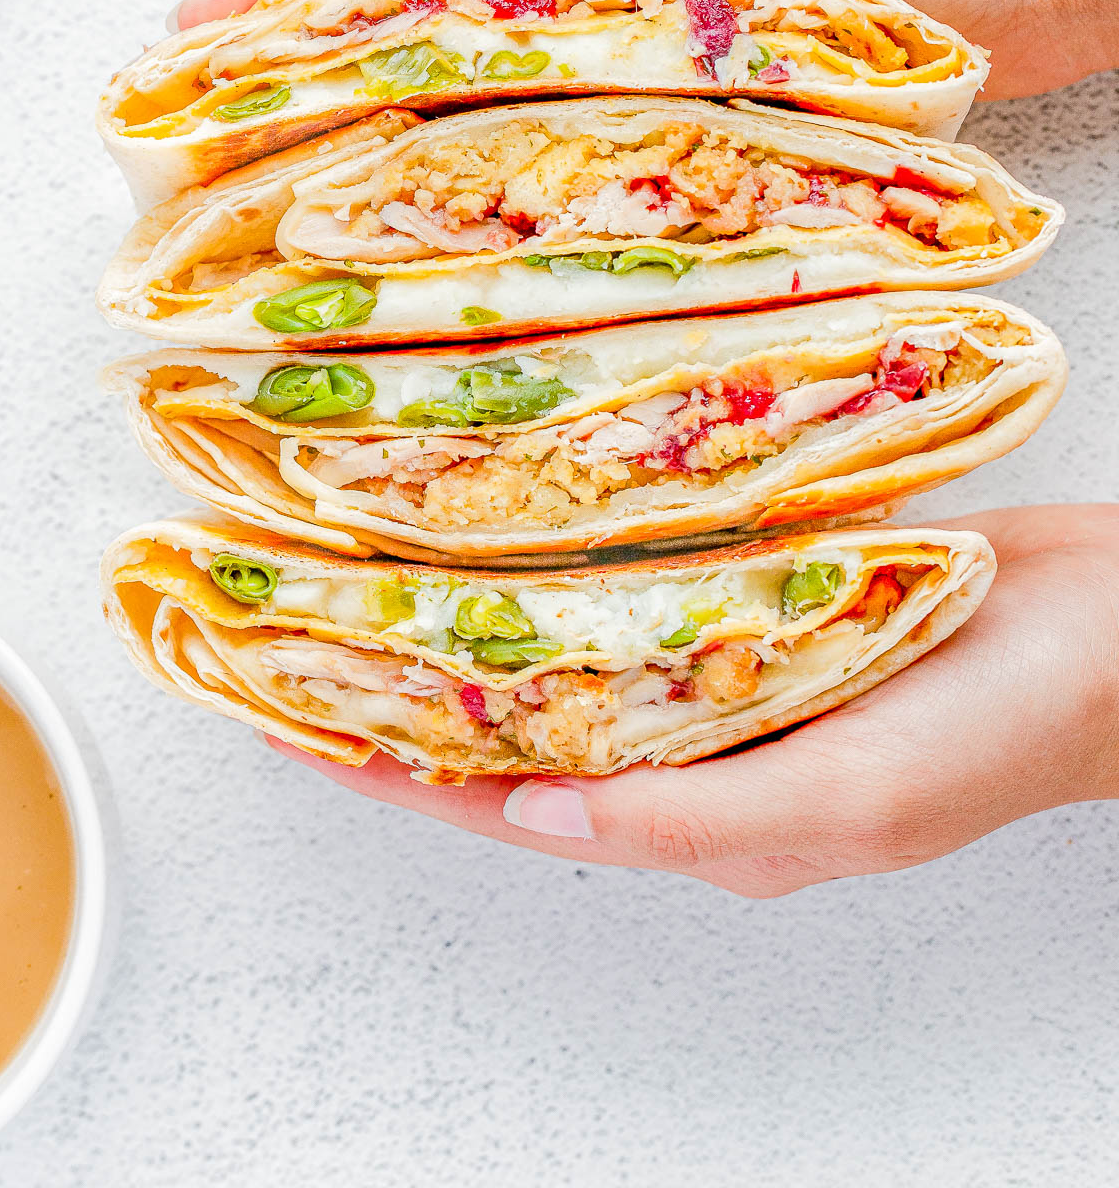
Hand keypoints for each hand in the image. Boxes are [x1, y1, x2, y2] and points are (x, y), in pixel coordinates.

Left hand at [264, 506, 1118, 896]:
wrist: (1114, 628)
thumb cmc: (997, 731)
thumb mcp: (848, 802)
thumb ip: (692, 819)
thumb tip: (531, 812)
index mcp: (710, 819)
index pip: (516, 805)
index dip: (402, 774)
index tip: (294, 729)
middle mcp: (706, 746)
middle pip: (529, 724)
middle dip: (422, 690)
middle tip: (313, 630)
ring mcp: (734, 664)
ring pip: (579, 646)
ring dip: (487, 617)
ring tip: (386, 568)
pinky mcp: (769, 591)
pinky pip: (649, 579)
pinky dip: (578, 555)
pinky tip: (522, 513)